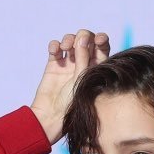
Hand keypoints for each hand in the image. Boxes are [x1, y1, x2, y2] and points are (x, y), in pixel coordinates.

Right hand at [30, 29, 110, 143]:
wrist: (51, 117)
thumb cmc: (71, 104)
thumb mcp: (82, 80)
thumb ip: (84, 58)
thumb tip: (82, 37)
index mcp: (96, 69)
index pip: (102, 48)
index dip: (101, 39)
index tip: (98, 40)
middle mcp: (83, 65)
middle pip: (86, 40)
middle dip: (83, 36)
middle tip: (78, 43)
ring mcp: (68, 65)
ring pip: (71, 41)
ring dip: (69, 39)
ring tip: (66, 48)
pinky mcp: (54, 65)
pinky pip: (55, 48)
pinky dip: (55, 45)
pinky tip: (55, 50)